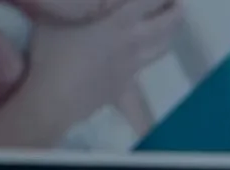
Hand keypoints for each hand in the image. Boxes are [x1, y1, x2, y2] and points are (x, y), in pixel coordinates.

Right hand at [13, 0, 180, 127]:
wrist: (54, 101)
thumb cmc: (50, 56)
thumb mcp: (52, 19)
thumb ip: (70, 6)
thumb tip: (81, 5)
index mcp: (117, 23)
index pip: (148, 1)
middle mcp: (131, 43)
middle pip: (165, 25)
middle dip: (175, 11)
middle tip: (178, 4)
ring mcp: (131, 66)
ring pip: (162, 48)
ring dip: (169, 35)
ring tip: (169, 29)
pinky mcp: (125, 85)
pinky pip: (145, 69)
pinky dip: (150, 58)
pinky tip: (144, 56)